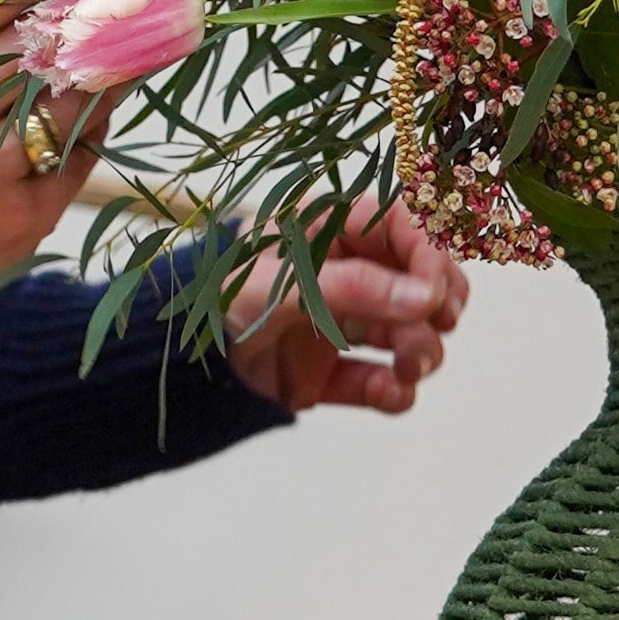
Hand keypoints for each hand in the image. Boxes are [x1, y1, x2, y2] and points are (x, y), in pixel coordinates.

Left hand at [224, 199, 471, 418]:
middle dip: (439, 306)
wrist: (179, 352)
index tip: (436, 292)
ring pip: (416, 335)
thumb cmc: (224, 289)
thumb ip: (354, 287)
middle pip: (429, 283)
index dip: (433, 255)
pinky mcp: (340, 373)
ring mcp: (350, 323)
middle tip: (437, 324)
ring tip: (408, 364)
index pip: (410, 227)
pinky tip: (388, 391)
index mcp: (340, 229)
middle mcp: (356, 272)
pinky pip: (386, 384)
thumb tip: (424, 297)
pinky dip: (396, 392)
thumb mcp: (285, 281)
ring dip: (424, 351)